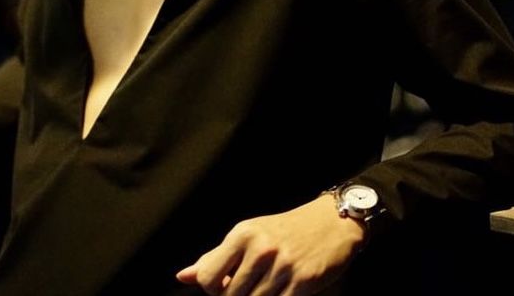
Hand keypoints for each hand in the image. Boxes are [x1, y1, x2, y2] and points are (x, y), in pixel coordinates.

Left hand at [175, 194, 365, 295]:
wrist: (331, 223)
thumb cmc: (284, 231)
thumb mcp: (248, 236)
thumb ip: (215, 258)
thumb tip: (182, 277)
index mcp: (243, 234)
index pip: (208, 278)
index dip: (214, 290)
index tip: (227, 284)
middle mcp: (260, 248)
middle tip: (253, 284)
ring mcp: (282, 266)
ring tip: (268, 285)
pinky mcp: (302, 283)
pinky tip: (282, 290)